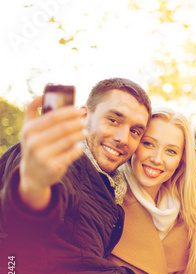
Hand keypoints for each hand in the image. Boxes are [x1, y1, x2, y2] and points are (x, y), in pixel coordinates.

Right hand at [18, 96, 85, 210]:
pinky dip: (79, 148)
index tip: (79, 108)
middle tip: (85, 119)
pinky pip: (72, 154)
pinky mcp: (53, 167)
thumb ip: (32, 111)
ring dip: (81, 134)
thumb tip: (42, 94)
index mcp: (29, 130)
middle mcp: (34, 142)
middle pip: (63, 127)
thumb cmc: (34, 146)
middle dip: (77, 121)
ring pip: (69, 140)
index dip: (69, 111)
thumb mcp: (28, 129)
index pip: (53, 116)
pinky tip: (80, 145)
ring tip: (85, 131)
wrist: (32, 175)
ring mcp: (43, 156)